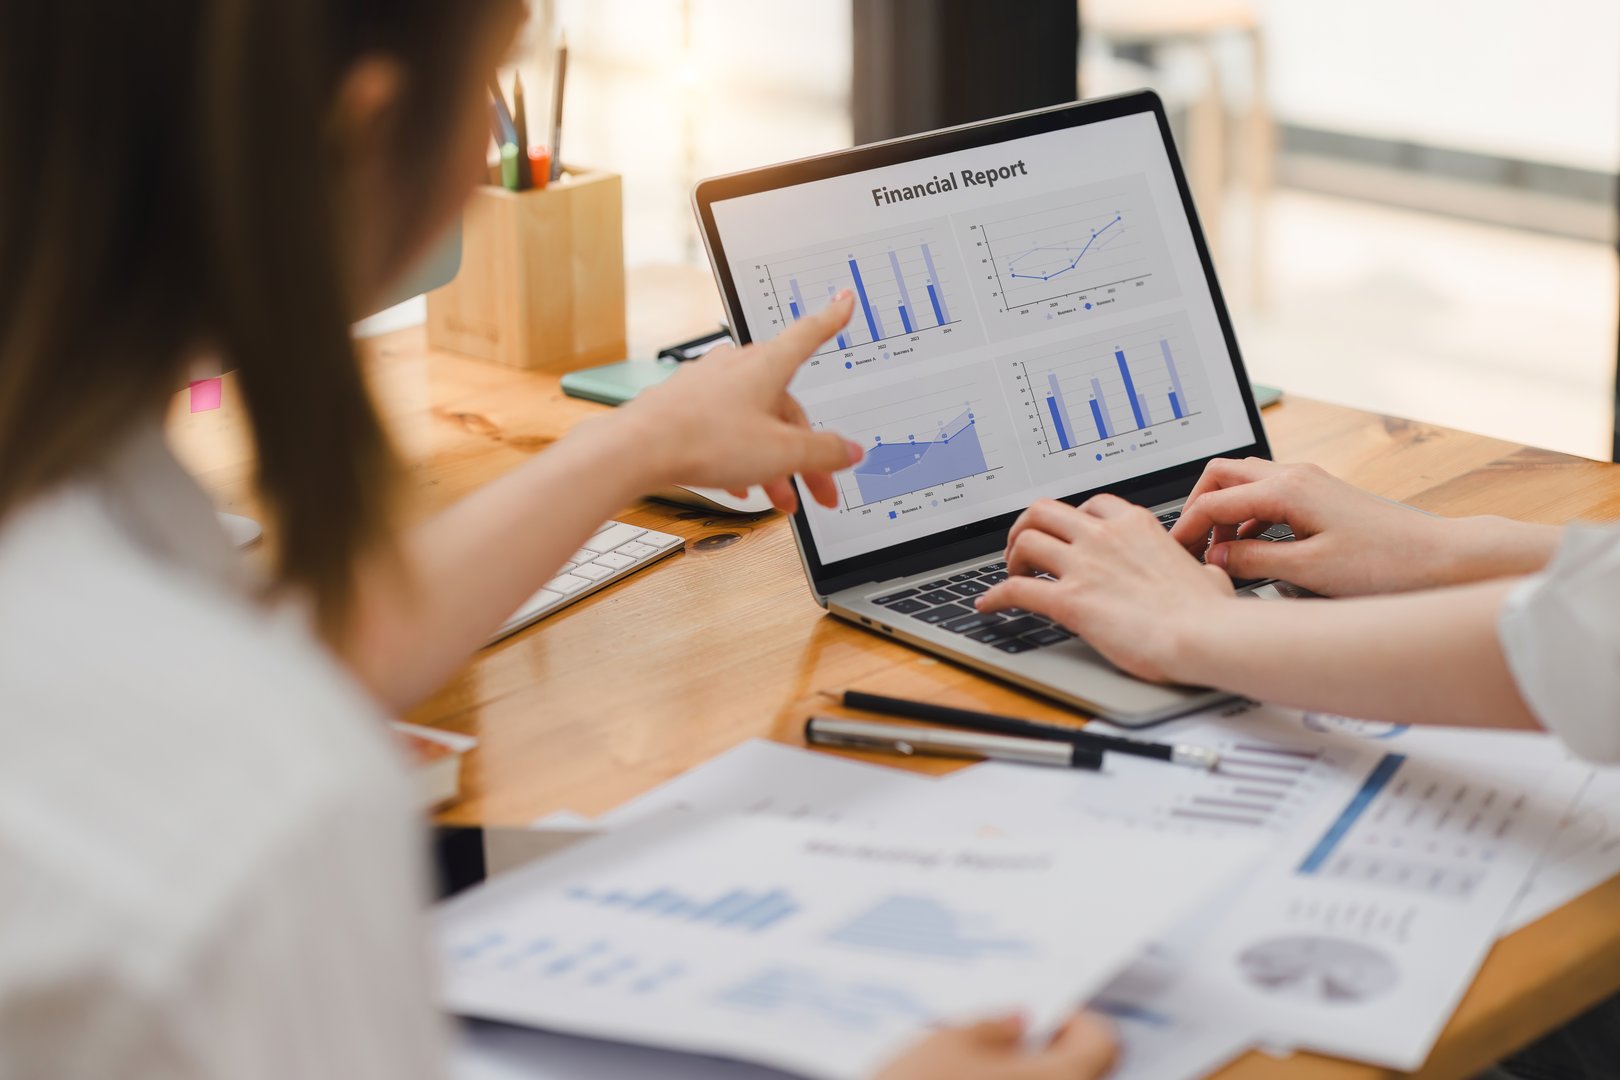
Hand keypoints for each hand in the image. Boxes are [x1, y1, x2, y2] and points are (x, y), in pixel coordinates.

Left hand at [618, 292, 862, 512]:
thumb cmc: (705, 440)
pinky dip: (739, 457)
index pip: (810, 334)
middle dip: (805, 450)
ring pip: (754, 422)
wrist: (636, 449)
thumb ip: (822, 451)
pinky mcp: (683, 405)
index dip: (832, 319)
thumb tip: (850, 451)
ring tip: (779, 499)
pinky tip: (740, 487)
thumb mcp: (781, 453)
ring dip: (772, 462)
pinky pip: (723, 430)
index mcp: (767, 366)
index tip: (844, 301)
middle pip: (785, 403)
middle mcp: (737, 367)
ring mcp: (707, 385)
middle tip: (817, 490)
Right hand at [874, 1012, 1116, 1079]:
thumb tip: (1016, 1023)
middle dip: (1042, 1054)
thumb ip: (993, 1027)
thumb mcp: (949, 1041)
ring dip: (1019, 1079)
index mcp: (1061, 1079)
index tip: (1042, 1016)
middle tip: (1002, 1041)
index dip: (1074, 1022)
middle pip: (1075, 1075)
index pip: (1101, 1043)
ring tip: (974, 1070)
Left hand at [977, 496, 1234, 682]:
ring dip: (1012, 556)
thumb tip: (1206, 578)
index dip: (1071, 519)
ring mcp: (1084, 566)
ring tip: (1012, 574)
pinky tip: (989, 605)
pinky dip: (996, 596)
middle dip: (1027, 526)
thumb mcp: (1206, 573)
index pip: (1091, 504)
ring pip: (1026, 541)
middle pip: (1045, 511)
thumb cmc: (1209, 612)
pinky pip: (1016, 589)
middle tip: (1023, 547)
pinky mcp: (1069, 600)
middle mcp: (1104, 537)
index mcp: (1135, 525)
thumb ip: (1194, 569)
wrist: (1204, 635)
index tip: (1065, 534)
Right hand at [1168, 458, 1473, 596]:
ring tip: (1220, 553)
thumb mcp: (1307, 570)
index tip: (1171, 553)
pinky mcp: (1320, 496)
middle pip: (1222, 475)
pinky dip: (1248, 518)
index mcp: (1286, 488)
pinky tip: (1252, 550)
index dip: (1186, 528)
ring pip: (1245, 483)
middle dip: (1198, 507)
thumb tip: (1214, 560)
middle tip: (1190, 544)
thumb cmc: (1384, 564)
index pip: (1214, 502)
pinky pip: (1268, 496)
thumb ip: (1251, 561)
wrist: (1439, 558)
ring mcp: (1309, 482)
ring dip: (1224, 513)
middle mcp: (1295, 475)